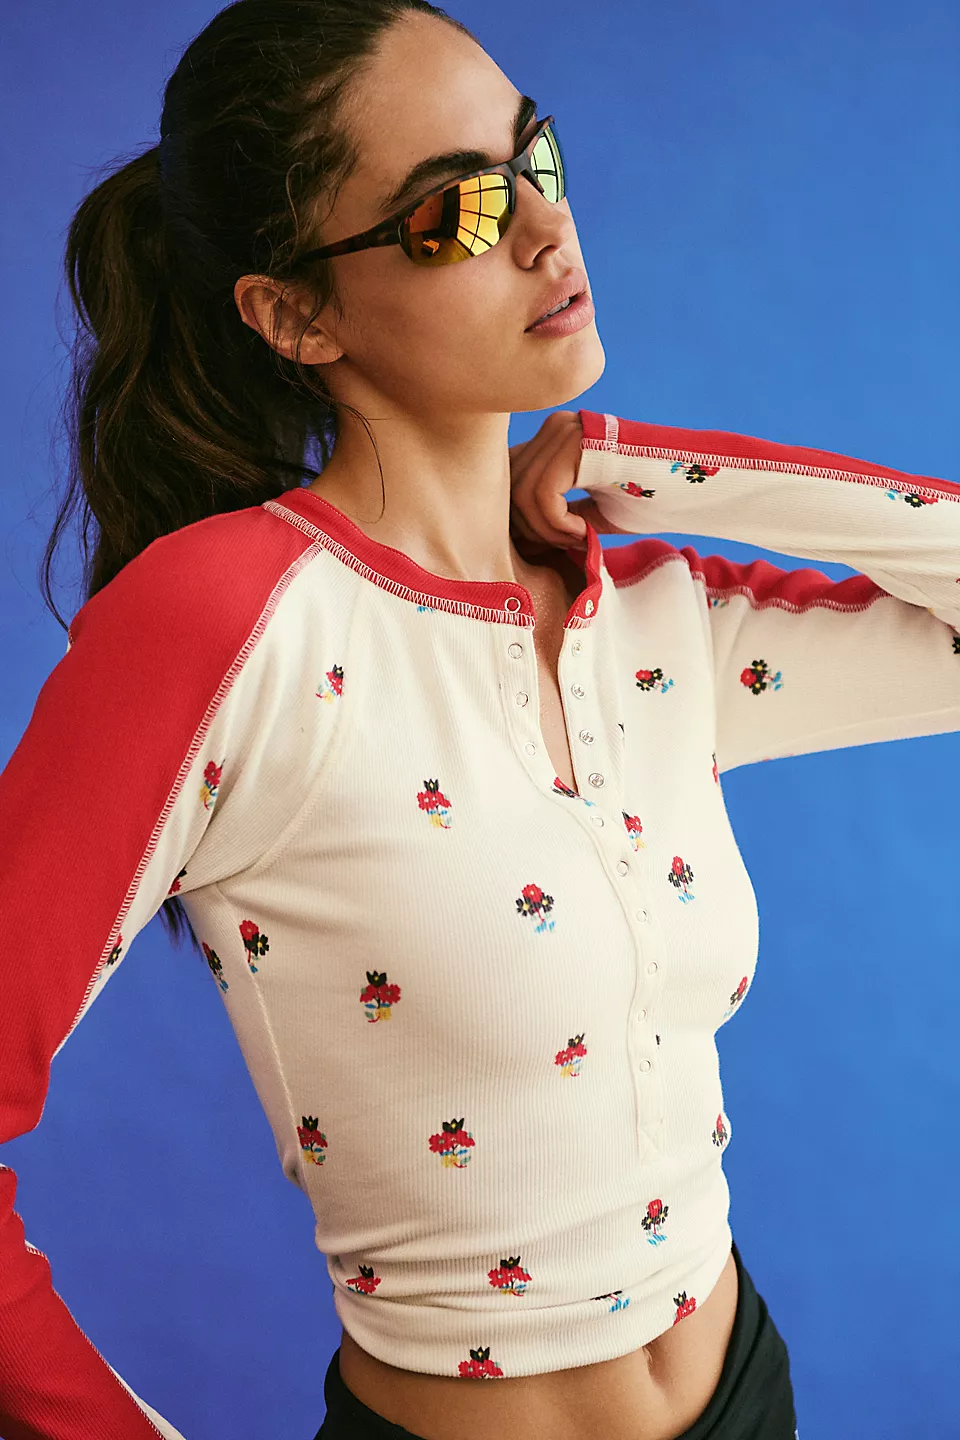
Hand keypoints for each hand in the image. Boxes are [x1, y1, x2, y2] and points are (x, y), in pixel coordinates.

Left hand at [509, 409, 633, 551]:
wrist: (692, 488)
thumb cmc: (647, 503)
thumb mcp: (587, 512)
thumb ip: (551, 515)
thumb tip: (513, 537)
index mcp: (555, 439)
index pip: (509, 479)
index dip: (521, 520)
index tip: (556, 543)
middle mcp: (556, 427)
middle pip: (510, 488)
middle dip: (533, 530)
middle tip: (570, 544)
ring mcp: (565, 430)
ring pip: (523, 495)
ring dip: (548, 531)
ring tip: (581, 538)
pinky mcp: (575, 443)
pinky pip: (542, 496)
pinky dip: (559, 525)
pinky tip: (586, 531)